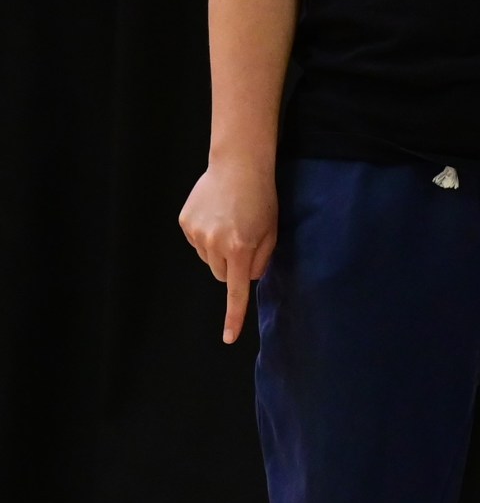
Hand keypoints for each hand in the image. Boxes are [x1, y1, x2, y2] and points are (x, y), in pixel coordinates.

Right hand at [178, 160, 277, 344]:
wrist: (239, 164)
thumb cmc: (262, 198)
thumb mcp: (271, 232)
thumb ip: (261, 262)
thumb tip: (246, 279)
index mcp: (240, 248)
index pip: (236, 291)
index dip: (233, 317)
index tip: (229, 338)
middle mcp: (215, 243)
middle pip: (222, 275)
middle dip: (233, 266)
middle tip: (243, 239)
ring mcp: (197, 232)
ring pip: (208, 260)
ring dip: (219, 250)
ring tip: (230, 222)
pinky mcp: (185, 222)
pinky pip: (197, 243)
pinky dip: (206, 236)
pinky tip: (216, 215)